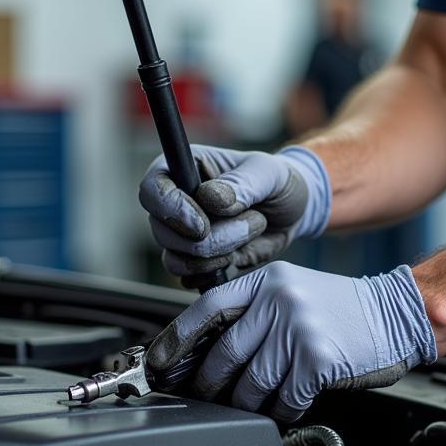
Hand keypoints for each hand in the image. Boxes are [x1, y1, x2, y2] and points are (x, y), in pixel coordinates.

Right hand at [138, 145, 330, 287]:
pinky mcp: (195, 261)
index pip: (152, 190)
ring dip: (217, 255)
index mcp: (182, 169)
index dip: (171, 210)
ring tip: (251, 233)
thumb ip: (242, 183)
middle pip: (163, 231)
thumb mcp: (269, 173)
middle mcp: (174, 203)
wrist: (294, 213)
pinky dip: (214, 273)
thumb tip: (209, 199)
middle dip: (211, 238)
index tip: (203, 225)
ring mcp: (182, 234)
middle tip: (254, 222)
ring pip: (175, 258)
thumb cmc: (278, 182)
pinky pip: (187, 277)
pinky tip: (239, 256)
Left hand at [147, 262, 436, 422]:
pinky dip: (281, 411)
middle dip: (209, 385)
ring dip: (247, 404)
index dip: (175, 340)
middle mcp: (278, 300)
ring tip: (253, 404)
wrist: (397, 314)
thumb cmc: (341, 311)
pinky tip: (287, 405)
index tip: (158, 365)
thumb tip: (204, 353)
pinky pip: (283, 400)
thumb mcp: (291, 294)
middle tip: (206, 398)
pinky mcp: (318, 359)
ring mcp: (298, 329)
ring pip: (250, 385)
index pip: (205, 310)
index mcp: (265, 281)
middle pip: (222, 355)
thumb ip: (251, 314)